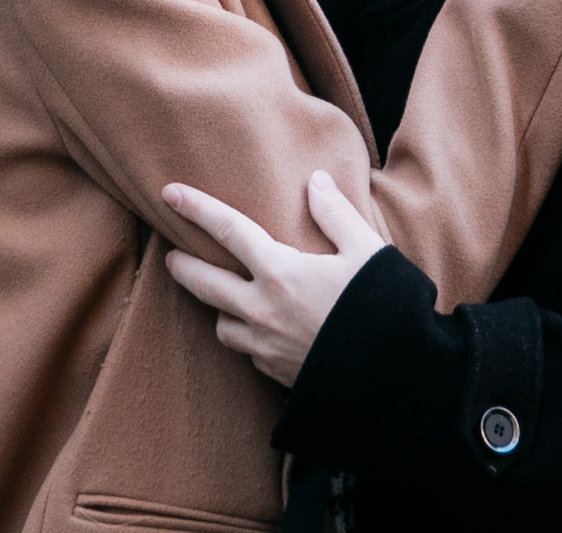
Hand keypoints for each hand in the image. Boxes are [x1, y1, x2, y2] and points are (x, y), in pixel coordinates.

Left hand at [159, 169, 387, 388]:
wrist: (391, 379)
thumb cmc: (382, 308)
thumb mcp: (365, 250)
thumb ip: (335, 213)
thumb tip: (315, 182)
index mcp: (280, 272)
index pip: (228, 231)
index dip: (196, 209)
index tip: (169, 194)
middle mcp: (263, 310)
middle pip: (207, 285)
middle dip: (183, 268)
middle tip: (170, 258)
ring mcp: (267, 347)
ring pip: (224, 327)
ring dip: (219, 309)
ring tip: (222, 298)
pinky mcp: (277, 375)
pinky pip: (249, 353)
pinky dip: (248, 338)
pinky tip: (260, 331)